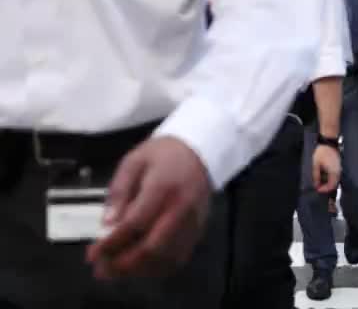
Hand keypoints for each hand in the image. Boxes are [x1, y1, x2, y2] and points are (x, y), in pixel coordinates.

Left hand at [86, 136, 210, 278]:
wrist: (198, 152)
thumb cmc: (164, 155)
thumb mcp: (133, 162)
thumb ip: (119, 192)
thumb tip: (107, 224)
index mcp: (163, 188)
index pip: (134, 224)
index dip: (111, 243)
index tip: (93, 254)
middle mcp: (181, 209)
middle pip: (152, 247)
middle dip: (123, 264)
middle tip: (101, 269)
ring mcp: (192, 223)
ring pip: (166, 258)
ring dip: (139, 270)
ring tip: (115, 272)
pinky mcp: (198, 231)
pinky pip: (178, 258)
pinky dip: (157, 268)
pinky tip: (140, 268)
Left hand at [312, 144, 340, 192]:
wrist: (328, 143)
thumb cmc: (322, 152)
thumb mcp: (316, 164)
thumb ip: (316, 176)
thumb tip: (316, 185)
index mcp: (333, 172)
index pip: (331, 186)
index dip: (324, 190)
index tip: (318, 190)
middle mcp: (338, 171)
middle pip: (333, 184)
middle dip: (326, 187)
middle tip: (318, 187)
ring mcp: (339, 168)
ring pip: (334, 180)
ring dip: (327, 183)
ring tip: (319, 182)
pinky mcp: (338, 165)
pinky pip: (334, 175)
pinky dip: (329, 178)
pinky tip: (323, 176)